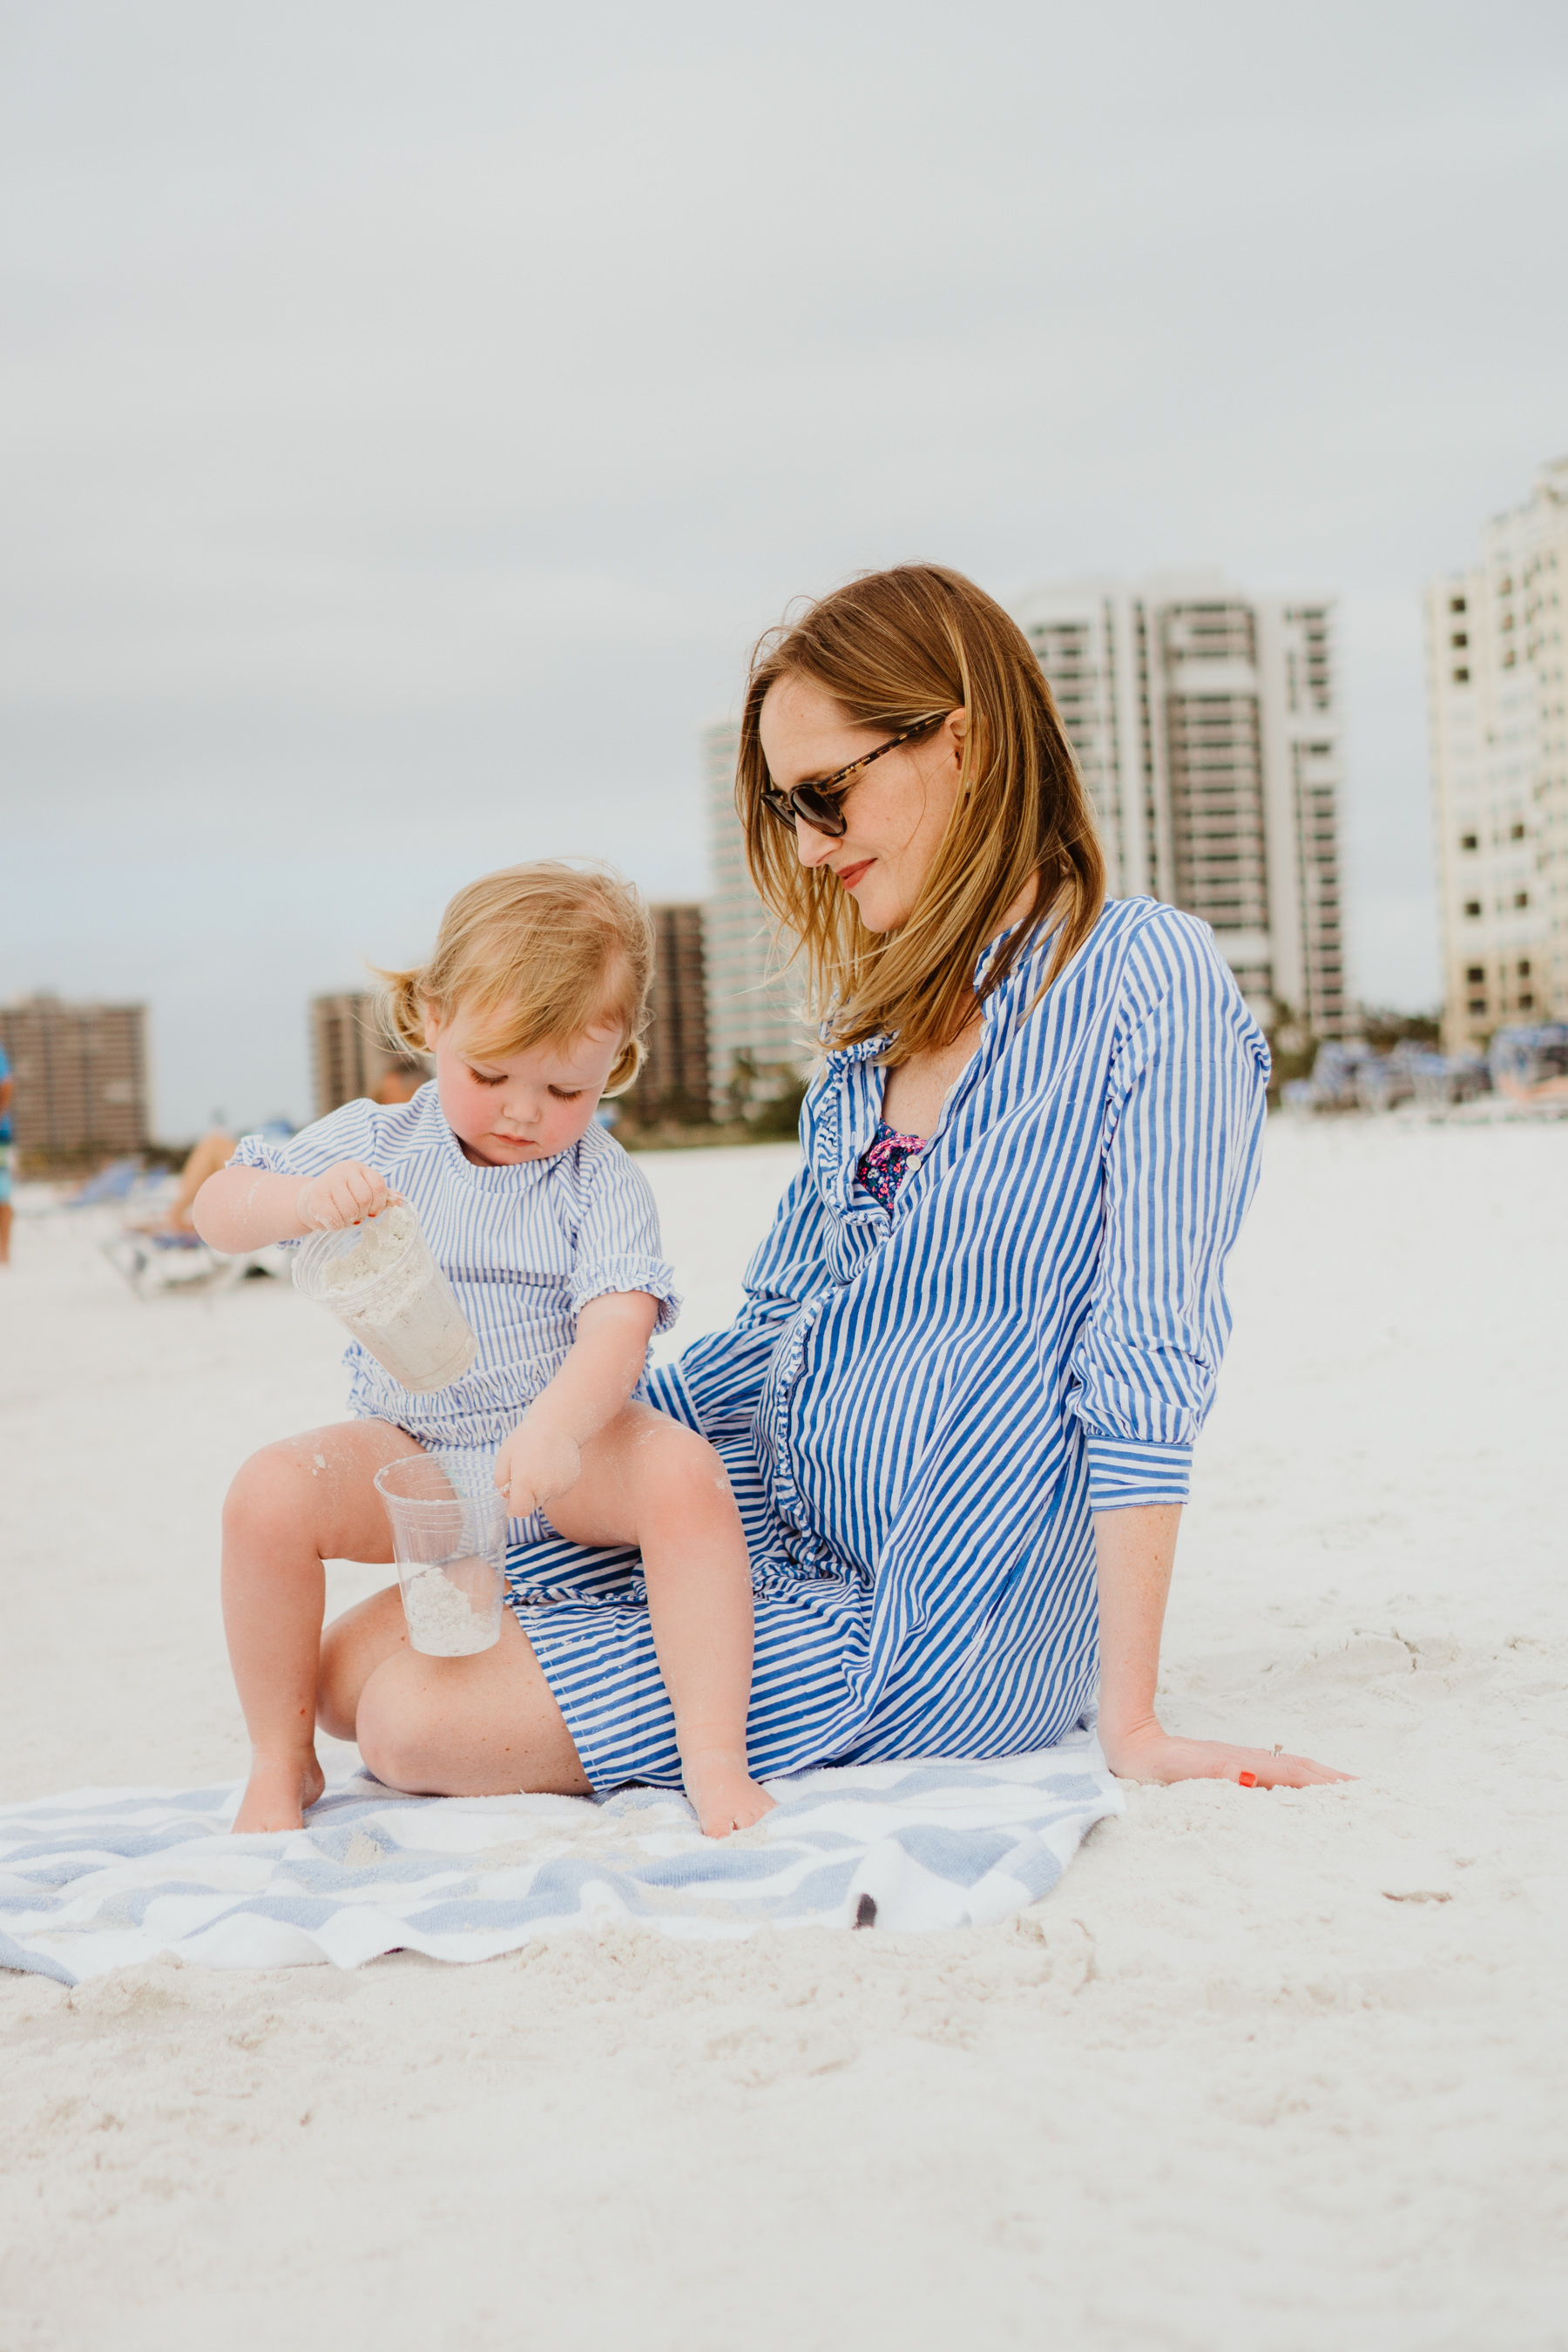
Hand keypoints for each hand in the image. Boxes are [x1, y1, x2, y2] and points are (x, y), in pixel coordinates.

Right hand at [296, 1161, 401, 1231]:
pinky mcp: (316, 1197)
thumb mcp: (362, 1192)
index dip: (379, 1205)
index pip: (378, 1186)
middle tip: (354, 1216)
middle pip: (365, 1199)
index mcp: (358, 1168)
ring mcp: (328, 1181)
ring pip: (351, 1210)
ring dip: (348, 1221)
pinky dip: (337, 1226)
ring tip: (343, 1218)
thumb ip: (382, 1196)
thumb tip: (401, 1200)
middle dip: (362, 1214)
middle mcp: (343, 1170)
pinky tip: (331, 1220)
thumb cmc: (341, 1198)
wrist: (309, 1201)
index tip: (372, 1213)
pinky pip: (335, 1219)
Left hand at [494, 1417, 581, 1518]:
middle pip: (532, 1506)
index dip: (514, 1507)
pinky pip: (556, 1493)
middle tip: (526, 1473)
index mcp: (526, 1482)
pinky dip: (552, 1485)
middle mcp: (545, 1488)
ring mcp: (560, 1487)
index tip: (512, 1497)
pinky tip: (550, 1468)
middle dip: (526, 1496)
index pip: (520, 1511)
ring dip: (539, 1491)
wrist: (557, 1426)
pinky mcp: (570, 1484)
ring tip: (539, 1468)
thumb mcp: (504, 1455)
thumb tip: (505, 1497)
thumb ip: (500, 1480)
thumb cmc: (527, 1438)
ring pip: (545, 1500)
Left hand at [1100, 1718, 1352, 1788]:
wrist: (1132, 1748)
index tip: (1358, 1792)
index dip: (1326, 1784)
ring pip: (1294, 1771)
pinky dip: (1304, 1783)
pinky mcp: (1236, 1769)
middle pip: (1302, 1770)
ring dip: (1324, 1782)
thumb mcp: (1184, 1771)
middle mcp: (1250, 1763)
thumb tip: (1246, 1775)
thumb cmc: (1157, 1768)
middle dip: (1337, 1783)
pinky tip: (1310, 1793)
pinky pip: (1280, 1776)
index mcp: (1244, 1766)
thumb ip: (1217, 1772)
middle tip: (1372, 1795)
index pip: (1295, 1774)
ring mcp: (1245, 1764)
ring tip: (1353, 1793)